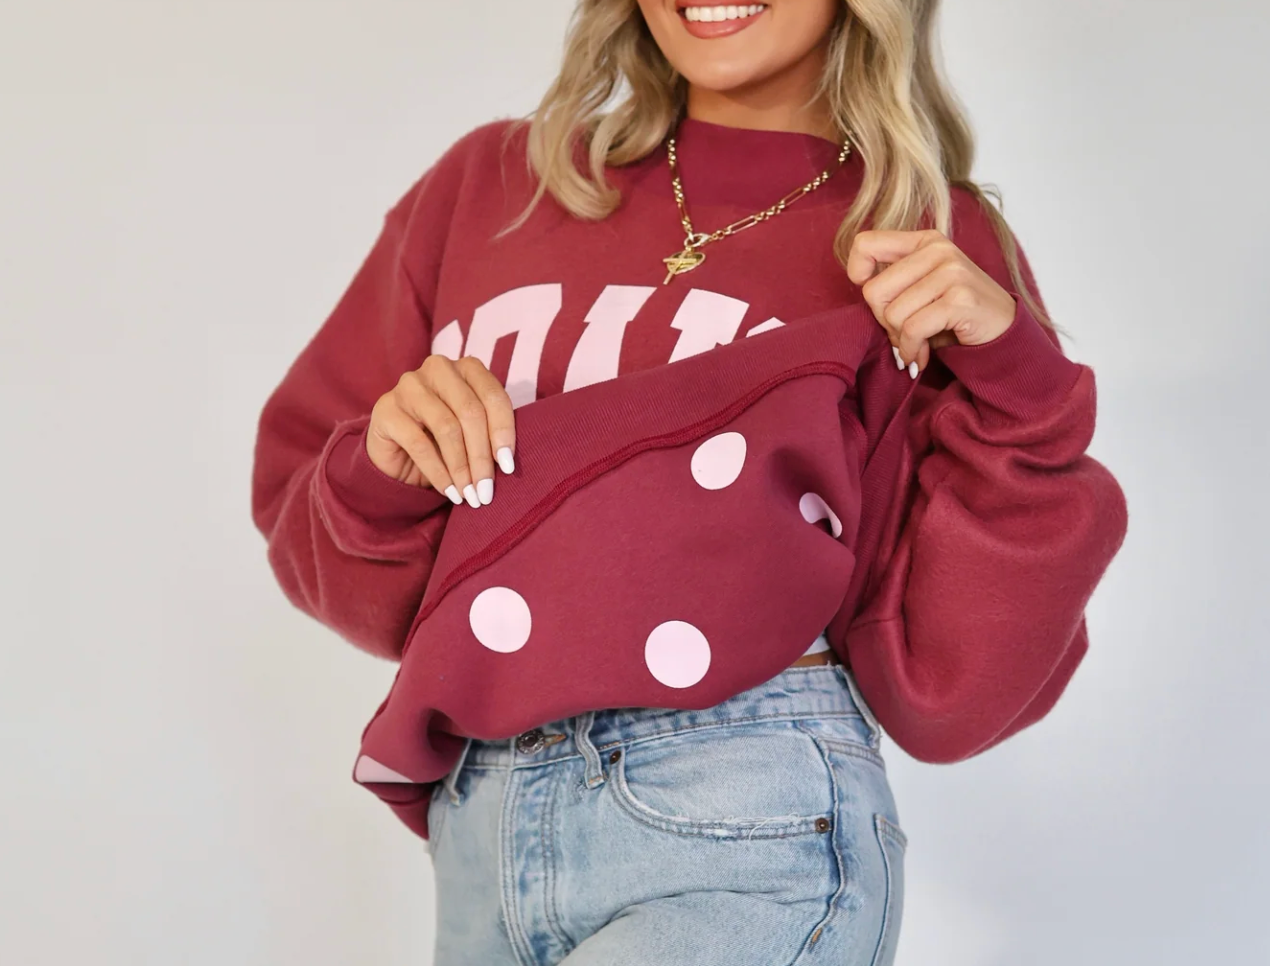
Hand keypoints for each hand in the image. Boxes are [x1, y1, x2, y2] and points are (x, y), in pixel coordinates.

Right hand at [366, 355, 515, 508]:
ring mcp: (409, 386)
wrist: (397, 453)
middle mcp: (438, 369)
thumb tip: (508, 462)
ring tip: (470, 495)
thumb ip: (491, 434)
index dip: (504, 432)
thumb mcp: (472, 433)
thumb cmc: (443, 441)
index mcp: (466, 368)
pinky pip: (419, 444)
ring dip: (461, 467)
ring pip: (447, 427)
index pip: (493, 396)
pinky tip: (450, 491)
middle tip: (486, 490)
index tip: (509, 467)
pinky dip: (438, 472)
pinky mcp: (386, 409)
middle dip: (482, 456)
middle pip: (470, 411)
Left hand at [847, 229, 1016, 377]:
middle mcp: (938, 250)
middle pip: (874, 291)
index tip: (877, 298)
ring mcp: (952, 272)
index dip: (858, 274)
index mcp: (924, 241)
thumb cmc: (954, 314)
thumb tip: (858, 283)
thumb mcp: (922, 287)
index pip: (865, 244)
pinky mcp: (960, 299)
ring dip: (900, 340)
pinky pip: (912, 330)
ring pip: (893, 314)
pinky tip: (920, 356)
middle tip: (902, 333)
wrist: (1003, 333)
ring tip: (915, 344)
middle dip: (883, 321)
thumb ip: (893, 279)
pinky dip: (911, 350)